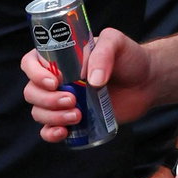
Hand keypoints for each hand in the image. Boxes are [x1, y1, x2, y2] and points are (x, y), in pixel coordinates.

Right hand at [22, 28, 154, 142]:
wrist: (146, 82)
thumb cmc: (129, 57)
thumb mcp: (117, 43)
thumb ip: (104, 53)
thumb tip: (92, 81)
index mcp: (59, 57)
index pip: (30, 63)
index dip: (34, 74)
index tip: (54, 82)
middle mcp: (56, 79)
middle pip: (32, 91)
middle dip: (47, 99)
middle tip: (71, 100)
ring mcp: (63, 101)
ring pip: (39, 112)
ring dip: (52, 117)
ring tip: (77, 115)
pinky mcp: (72, 120)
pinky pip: (49, 130)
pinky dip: (51, 134)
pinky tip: (63, 133)